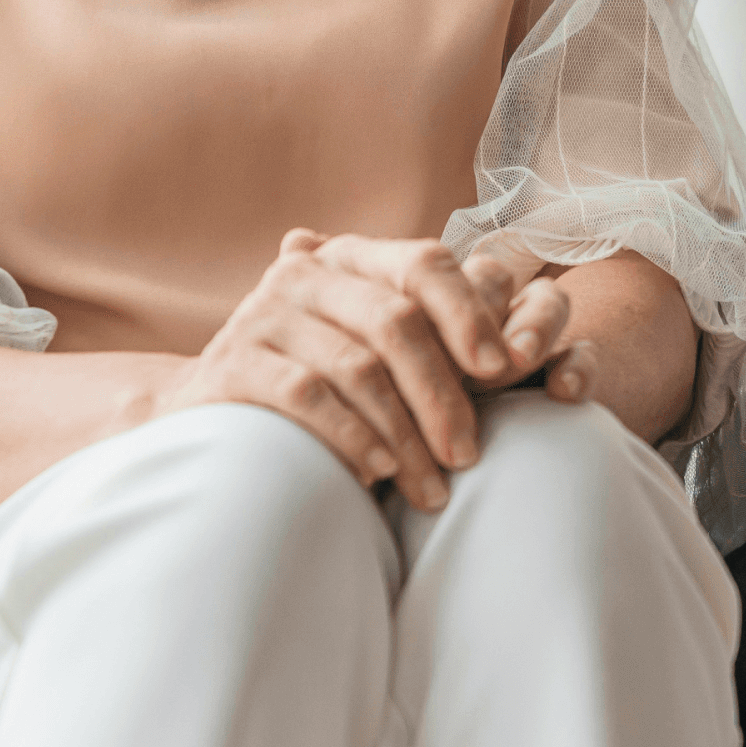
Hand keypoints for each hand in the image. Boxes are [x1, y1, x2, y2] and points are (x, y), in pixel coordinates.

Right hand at [163, 230, 567, 511]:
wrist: (214, 425)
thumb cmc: (321, 390)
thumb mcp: (375, 351)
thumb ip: (436, 336)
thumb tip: (531, 332)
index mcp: (349, 259)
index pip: (422, 263)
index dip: (469, 312)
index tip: (507, 370)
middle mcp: (303, 275)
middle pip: (395, 322)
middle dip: (443, 394)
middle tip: (468, 456)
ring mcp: (261, 315)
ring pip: (357, 368)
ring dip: (403, 435)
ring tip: (431, 488)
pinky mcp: (230, 364)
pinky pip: (307, 396)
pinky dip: (351, 437)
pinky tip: (376, 475)